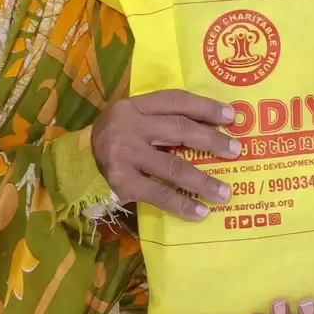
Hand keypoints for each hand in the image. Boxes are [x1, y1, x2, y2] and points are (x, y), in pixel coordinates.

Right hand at [91, 90, 237, 220]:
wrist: (78, 163)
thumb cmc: (119, 138)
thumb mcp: (135, 118)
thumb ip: (164, 117)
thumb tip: (215, 126)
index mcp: (135, 105)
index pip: (176, 100)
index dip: (206, 107)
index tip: (232, 116)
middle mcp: (129, 126)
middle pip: (179, 130)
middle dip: (212, 140)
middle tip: (236, 150)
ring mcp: (124, 155)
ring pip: (173, 166)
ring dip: (203, 181)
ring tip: (225, 192)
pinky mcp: (122, 182)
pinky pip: (158, 194)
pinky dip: (182, 204)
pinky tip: (201, 212)